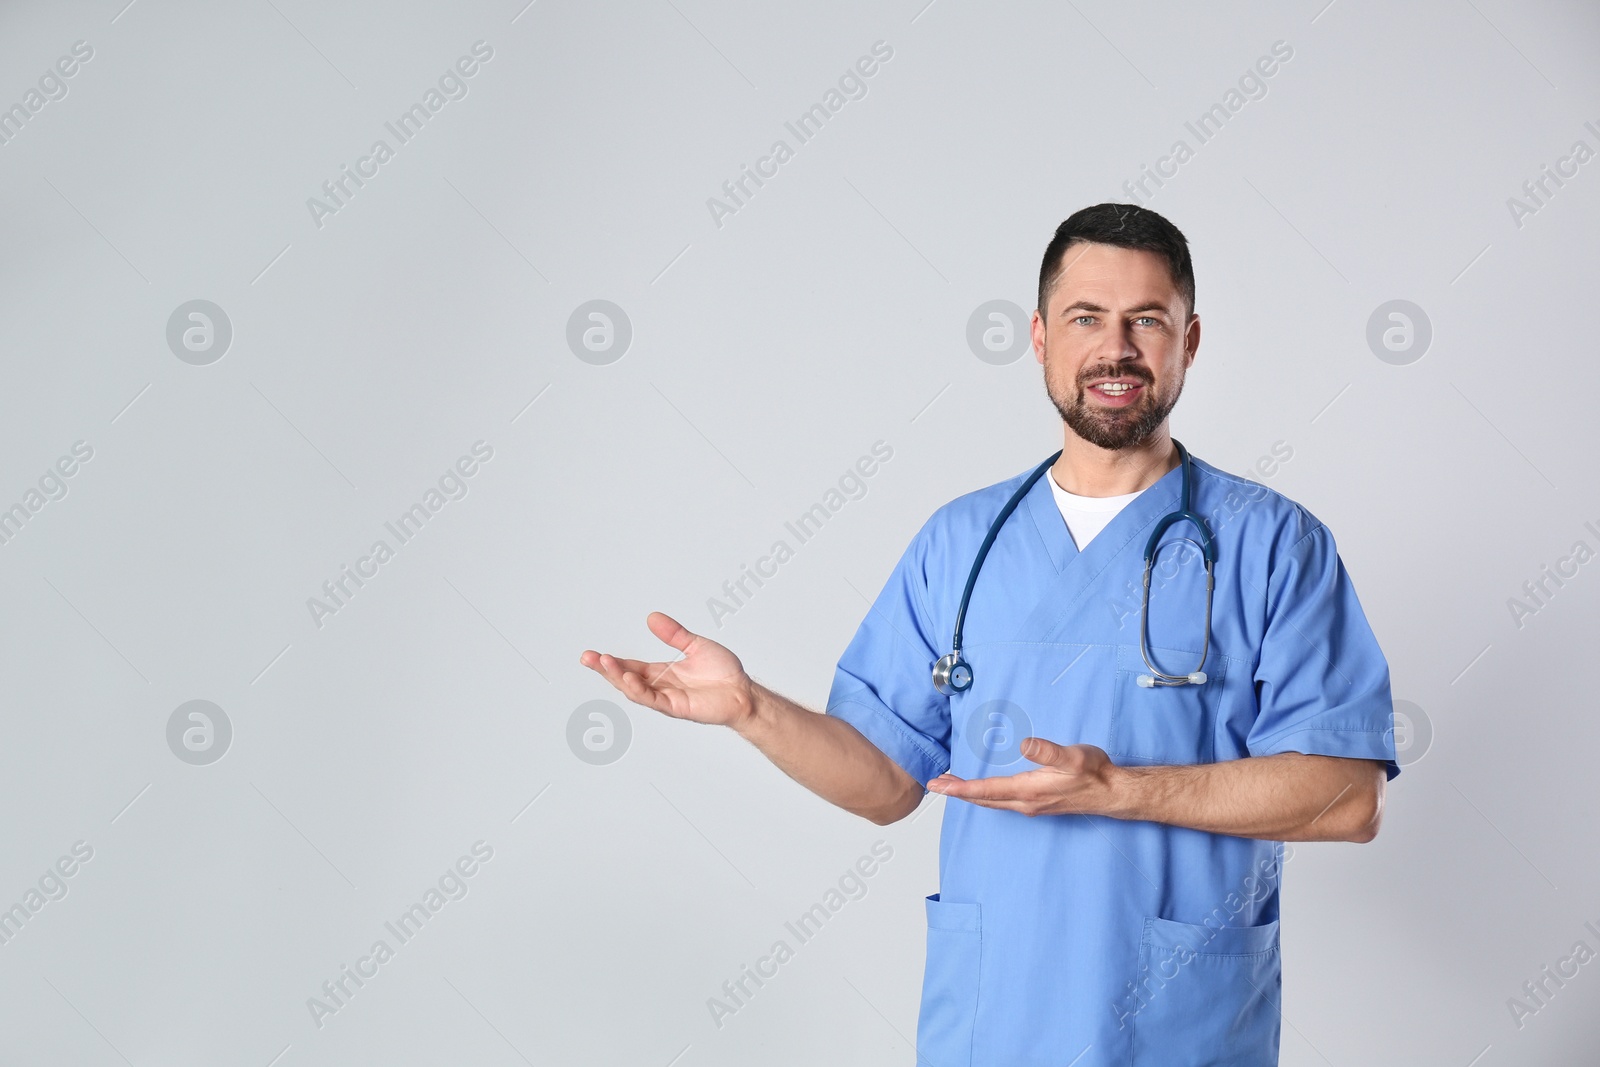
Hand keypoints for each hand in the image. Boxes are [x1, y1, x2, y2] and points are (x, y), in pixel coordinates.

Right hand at [580, 612, 754, 727]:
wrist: (743, 691)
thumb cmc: (723, 673)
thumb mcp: (695, 645)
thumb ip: (674, 634)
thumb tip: (652, 617)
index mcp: (661, 673)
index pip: (629, 666)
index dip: (611, 662)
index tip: (592, 654)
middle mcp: (660, 686)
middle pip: (625, 678)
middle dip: (605, 669)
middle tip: (587, 658)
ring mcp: (666, 698)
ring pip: (634, 690)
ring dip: (617, 677)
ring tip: (604, 663)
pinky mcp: (677, 707)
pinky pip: (653, 699)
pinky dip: (639, 690)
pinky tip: (628, 678)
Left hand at [926, 738, 1120, 816]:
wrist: (1111, 793)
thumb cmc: (1094, 774)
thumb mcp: (1072, 758)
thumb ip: (1048, 752)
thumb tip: (1025, 744)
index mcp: (1028, 791)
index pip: (985, 790)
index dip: (959, 788)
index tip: (938, 786)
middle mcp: (1025, 803)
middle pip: (983, 799)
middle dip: (958, 791)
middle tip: (935, 784)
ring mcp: (1031, 806)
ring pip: (992, 802)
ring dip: (970, 794)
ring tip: (952, 785)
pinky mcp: (1036, 804)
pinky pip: (1002, 802)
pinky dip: (986, 795)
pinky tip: (984, 790)